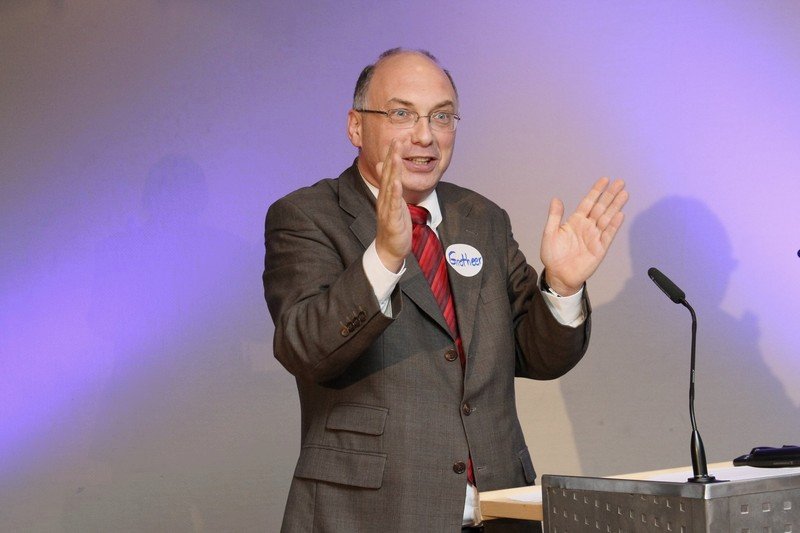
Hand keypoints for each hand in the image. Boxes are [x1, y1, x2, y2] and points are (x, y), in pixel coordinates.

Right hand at [374, 139, 411, 271]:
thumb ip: (388, 184)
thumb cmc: (393, 226)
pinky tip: (396, 183)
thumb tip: (381, 165)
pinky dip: (394, 193)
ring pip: (390, 187)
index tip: (397, 138)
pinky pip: (393, 205)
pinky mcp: (392, 221)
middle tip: (397, 139)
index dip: (392, 155)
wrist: (389, 250)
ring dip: (392, 171)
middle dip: (392, 157)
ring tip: (395, 156)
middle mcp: (384, 199)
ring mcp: (387, 209)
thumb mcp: (391, 202)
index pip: (388, 171)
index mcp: (386, 195)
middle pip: (388, 175)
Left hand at [540, 177, 627, 294]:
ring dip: (616, 206)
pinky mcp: (600, 248)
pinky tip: (620, 214)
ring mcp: (595, 236)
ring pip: (607, 218)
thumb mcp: (550, 233)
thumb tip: (556, 199)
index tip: (604, 180)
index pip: (588, 202)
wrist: (559, 275)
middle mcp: (587, 226)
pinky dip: (614, 225)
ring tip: (624, 194)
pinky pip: (608, 234)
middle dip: (610, 195)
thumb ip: (555, 216)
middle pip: (601, 207)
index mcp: (575, 221)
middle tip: (620, 182)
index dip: (596, 191)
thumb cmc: (553, 255)